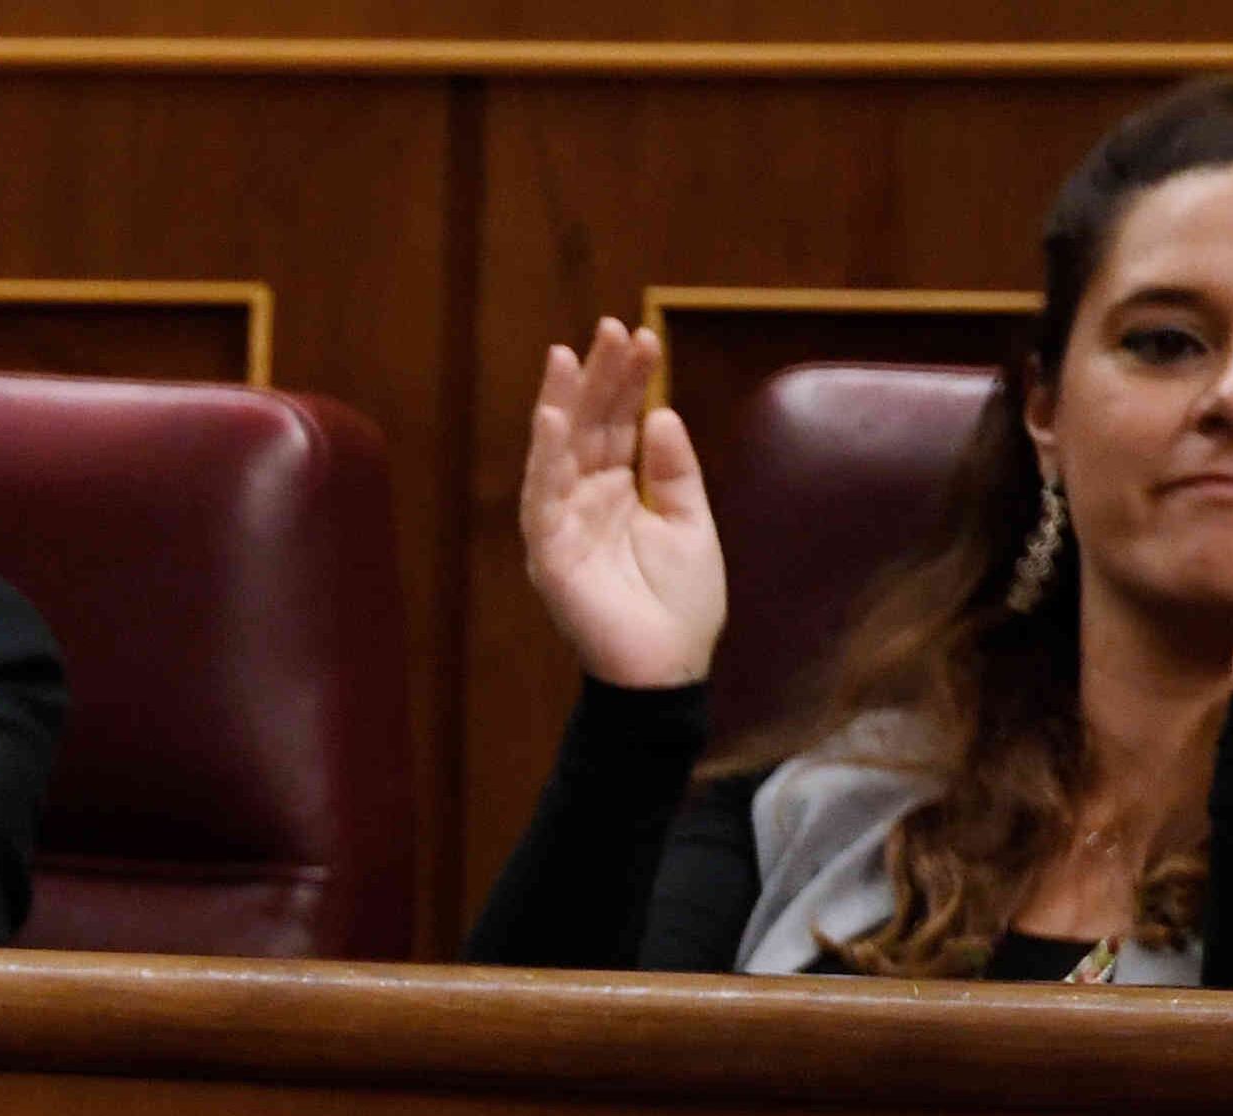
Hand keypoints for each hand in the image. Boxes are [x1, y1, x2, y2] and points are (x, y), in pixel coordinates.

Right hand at [521, 318, 725, 688]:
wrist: (668, 670)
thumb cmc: (680, 605)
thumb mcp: (690, 521)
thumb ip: (673, 469)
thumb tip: (660, 413)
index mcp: (617, 493)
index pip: (617, 425)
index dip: (628, 382)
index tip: (643, 337)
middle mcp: (583, 503)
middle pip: (586, 428)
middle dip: (596, 377)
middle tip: (610, 327)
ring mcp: (562, 527)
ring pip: (557, 454)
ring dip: (561, 403)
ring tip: (567, 356)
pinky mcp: (549, 555)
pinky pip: (542, 499)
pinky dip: (546, 459)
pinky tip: (555, 419)